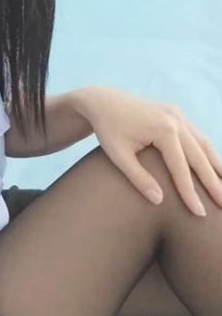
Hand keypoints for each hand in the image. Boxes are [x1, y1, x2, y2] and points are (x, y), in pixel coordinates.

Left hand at [74, 86, 221, 215]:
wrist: (103, 101)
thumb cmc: (107, 130)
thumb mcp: (118, 155)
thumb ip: (138, 178)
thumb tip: (159, 201)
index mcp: (162, 129)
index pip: (180, 168)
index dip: (190, 193)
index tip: (200, 214)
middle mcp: (175, 119)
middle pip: (199, 157)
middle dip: (213, 183)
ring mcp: (178, 114)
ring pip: (204, 145)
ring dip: (217, 167)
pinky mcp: (176, 113)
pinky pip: (197, 136)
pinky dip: (207, 153)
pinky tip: (215, 169)